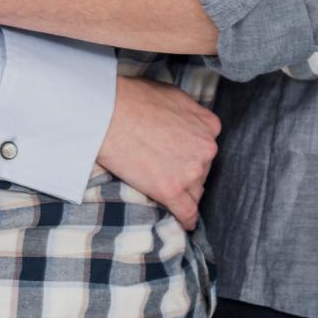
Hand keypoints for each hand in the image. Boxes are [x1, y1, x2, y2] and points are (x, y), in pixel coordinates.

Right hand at [96, 76, 219, 228]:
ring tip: (168, 192)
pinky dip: (187, 220)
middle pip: (203, 169)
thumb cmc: (132, 98)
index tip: (181, 155)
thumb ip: (189, 112)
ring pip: (195, 190)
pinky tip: (184, 223)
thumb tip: (186, 121)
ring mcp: (190, 171)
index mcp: (208, 125)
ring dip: (184, 192)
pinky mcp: (171, 190)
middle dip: (188, 170)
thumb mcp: (172, 94)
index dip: (192, 152)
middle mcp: (206, 148)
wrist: (109, 113)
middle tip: (166, 168)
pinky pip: (187, 212)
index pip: (207, 146)